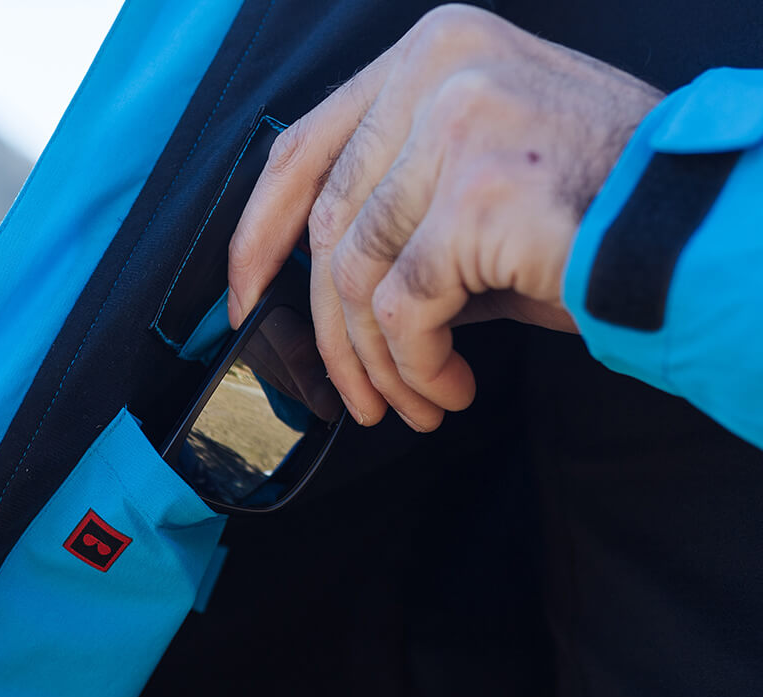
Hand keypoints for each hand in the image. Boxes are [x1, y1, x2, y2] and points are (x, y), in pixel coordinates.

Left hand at [228, 4, 662, 430]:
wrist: (691, 227)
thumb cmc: (590, 215)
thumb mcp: (477, 186)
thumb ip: (396, 211)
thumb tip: (323, 291)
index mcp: (429, 57)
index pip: (303, 148)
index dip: (258, 236)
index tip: (243, 300)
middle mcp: (437, 72)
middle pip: (330, 227)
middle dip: (330, 332)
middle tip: (351, 394)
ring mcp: (457, 124)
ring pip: (358, 276)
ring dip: (377, 362)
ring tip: (412, 402)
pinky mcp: (477, 193)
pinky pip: (405, 309)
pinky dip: (416, 365)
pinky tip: (449, 387)